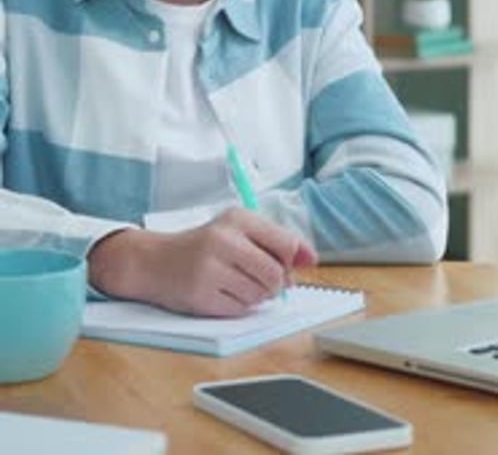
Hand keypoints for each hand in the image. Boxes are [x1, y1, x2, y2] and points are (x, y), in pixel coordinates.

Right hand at [88, 207, 316, 316]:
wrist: (155, 260)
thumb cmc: (204, 245)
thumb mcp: (238, 230)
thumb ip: (277, 241)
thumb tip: (311, 259)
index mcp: (237, 219)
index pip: (286, 244)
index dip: (292, 261)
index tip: (287, 265)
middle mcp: (223, 240)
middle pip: (275, 274)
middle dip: (275, 284)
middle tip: (260, 279)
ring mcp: (210, 269)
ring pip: (260, 295)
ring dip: (256, 295)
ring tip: (235, 282)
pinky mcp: (202, 296)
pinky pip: (241, 310)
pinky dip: (239, 306)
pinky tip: (222, 293)